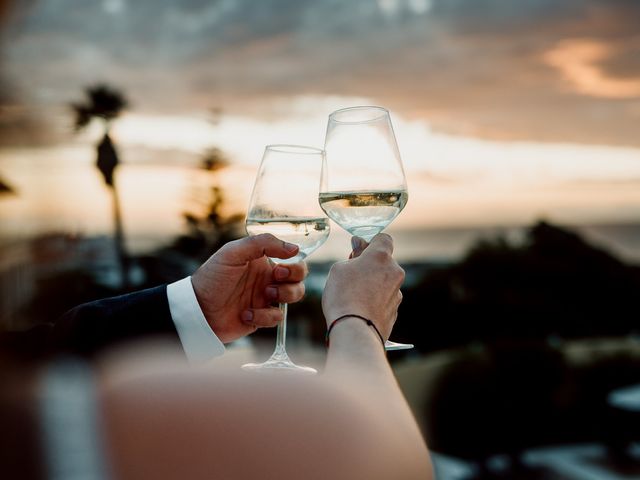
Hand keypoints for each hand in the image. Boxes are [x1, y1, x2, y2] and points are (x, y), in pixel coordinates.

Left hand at [191, 234, 307, 342]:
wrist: (197, 309)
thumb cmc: (212, 277)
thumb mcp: (233, 252)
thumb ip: (263, 243)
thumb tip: (294, 248)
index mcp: (263, 261)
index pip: (293, 260)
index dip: (294, 265)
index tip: (280, 267)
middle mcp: (267, 279)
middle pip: (299, 280)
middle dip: (292, 281)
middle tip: (273, 281)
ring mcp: (265, 299)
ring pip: (293, 298)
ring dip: (283, 296)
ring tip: (263, 296)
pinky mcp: (261, 318)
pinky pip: (276, 318)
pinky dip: (263, 316)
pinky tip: (245, 313)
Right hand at [322, 234, 404, 340]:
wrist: (355, 331)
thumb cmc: (344, 296)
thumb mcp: (339, 269)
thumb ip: (353, 255)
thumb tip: (359, 246)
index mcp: (381, 257)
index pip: (383, 239)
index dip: (370, 243)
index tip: (358, 252)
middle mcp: (394, 272)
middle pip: (383, 262)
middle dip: (370, 266)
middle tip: (351, 276)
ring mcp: (396, 293)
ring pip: (384, 283)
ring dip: (372, 285)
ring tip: (353, 297)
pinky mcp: (395, 311)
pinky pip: (384, 300)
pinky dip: (374, 302)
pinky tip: (360, 310)